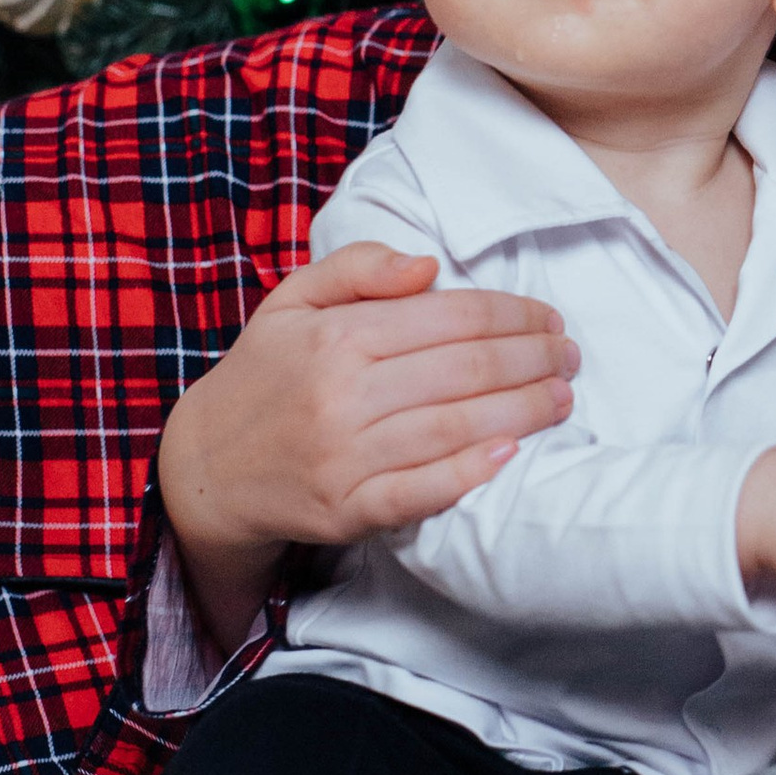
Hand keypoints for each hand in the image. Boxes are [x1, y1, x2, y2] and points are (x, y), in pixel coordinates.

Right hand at [158, 244, 578, 651]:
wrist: (206, 468)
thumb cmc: (266, 376)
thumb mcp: (294, 301)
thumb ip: (359, 268)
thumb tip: (428, 264)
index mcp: (337, 336)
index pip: (449, 317)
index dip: (511, 314)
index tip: (547, 318)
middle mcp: (341, 395)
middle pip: (463, 371)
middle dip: (531, 359)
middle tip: (569, 355)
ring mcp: (345, 457)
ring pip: (453, 428)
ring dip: (521, 411)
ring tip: (561, 397)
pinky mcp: (347, 510)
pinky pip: (421, 492)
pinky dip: (470, 473)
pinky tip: (511, 453)